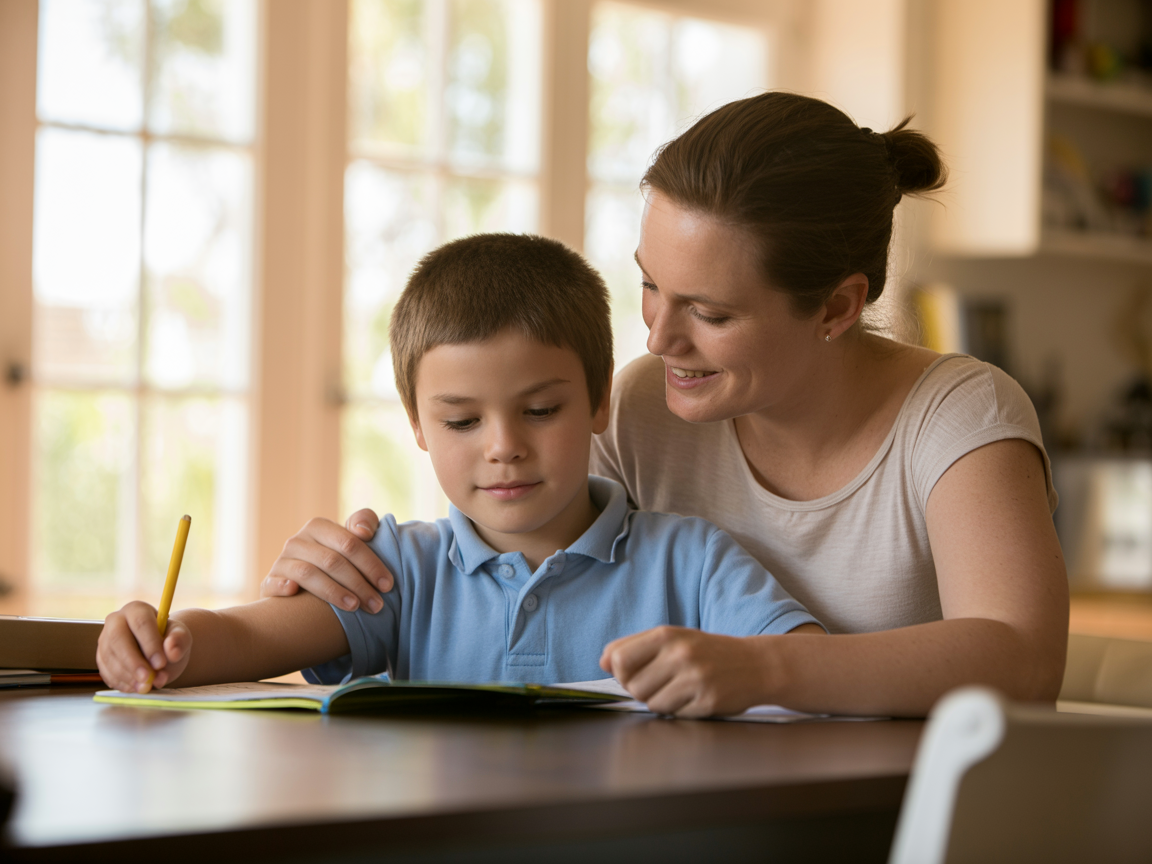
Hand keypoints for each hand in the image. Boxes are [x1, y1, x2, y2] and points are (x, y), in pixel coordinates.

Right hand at [97, 601, 192, 693]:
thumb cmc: (169, 640)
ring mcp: (105, 639)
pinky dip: (120, 683)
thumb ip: (179, 640)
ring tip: (147, 686)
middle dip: (133, 662)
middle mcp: (116, 621)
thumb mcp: (181, 637)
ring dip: (128, 676)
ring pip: (110, 658)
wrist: (159, 652)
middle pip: (118, 640)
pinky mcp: (101, 658)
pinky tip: (136, 687)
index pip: (140, 623)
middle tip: (149, 679)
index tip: (161, 663)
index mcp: (137, 610)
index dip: (150, 644)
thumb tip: (171, 650)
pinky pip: (105, 672)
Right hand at [259, 509, 391, 613]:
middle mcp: (297, 541)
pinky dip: (283, 587)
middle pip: (332, 561)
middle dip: (359, 584)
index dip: (371, 564)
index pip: (349, 543)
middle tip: (377, 605)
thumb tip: (363, 532)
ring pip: (309, 574)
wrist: (300, 581)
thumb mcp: (350, 538)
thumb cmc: (335, 558)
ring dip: (334, 592)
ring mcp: (282, 562)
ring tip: (354, 607)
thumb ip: (364, 522)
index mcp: (318, 527)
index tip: (388, 585)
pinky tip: (295, 594)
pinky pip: (273, 583)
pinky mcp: (268, 582)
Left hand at [599, 626, 777, 717]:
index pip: (619, 659)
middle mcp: (680, 654)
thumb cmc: (708, 652)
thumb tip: (603, 661)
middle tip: (661, 683)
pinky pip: (675, 715)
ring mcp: (695, 679)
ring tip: (679, 690)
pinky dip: (680, 711)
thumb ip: (635, 646)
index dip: (620, 672)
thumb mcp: (673, 638)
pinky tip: (694, 698)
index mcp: (666, 635)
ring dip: (660, 702)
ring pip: (652, 704)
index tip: (633, 674)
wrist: (756, 664)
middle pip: (633, 687)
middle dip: (642, 690)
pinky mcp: (707, 701)